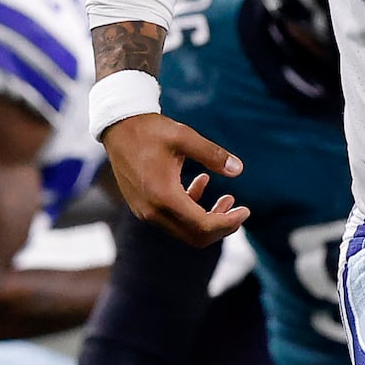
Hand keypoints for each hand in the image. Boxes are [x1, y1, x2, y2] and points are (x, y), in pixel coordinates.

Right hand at [103, 112, 249, 246]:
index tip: (246, 211)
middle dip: (222, 227)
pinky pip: (173, 220)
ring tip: (228, 199)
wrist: (117, 127)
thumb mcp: (184, 137)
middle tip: (240, 210)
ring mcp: (145, 211)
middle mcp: (152, 211)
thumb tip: (239, 169)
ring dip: (208, 219)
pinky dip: (192, 210)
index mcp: (163, 196)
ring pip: (185, 231)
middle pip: (195, 236)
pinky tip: (202, 183)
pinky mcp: (143, 206)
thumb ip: (213, 154)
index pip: (203, 226)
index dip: (229, 223)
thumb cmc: (150, 130)